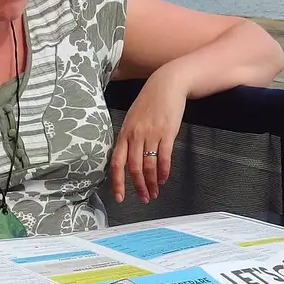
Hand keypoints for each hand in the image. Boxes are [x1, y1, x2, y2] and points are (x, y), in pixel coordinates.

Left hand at [110, 69, 186, 202]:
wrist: (167, 84)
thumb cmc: (150, 102)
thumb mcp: (133, 119)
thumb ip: (129, 139)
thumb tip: (127, 160)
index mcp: (124, 133)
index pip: (116, 163)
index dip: (117, 182)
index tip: (120, 197)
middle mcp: (135, 135)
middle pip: (133, 168)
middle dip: (138, 187)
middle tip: (143, 199)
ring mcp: (151, 134)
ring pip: (148, 166)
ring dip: (151, 183)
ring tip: (154, 192)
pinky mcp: (167, 133)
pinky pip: (164, 158)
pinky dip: (163, 171)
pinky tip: (163, 179)